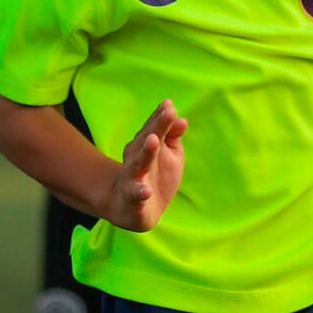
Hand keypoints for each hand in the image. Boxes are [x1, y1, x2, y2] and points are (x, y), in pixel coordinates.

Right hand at [107, 99, 187, 230]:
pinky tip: (146, 191)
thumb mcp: (169, 155)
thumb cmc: (154, 176)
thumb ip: (173, 136)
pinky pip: (135, 194)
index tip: (169, 104)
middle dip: (157, 125)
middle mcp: (137, 157)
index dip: (161, 116)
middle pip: (147, 139)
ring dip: (146, 151)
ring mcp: (133, 176)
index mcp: (146, 144)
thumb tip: (182, 119)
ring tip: (154, 140)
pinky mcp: (133, 197)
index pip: (154, 127)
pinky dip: (140, 192)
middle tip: (168, 112)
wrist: (131, 209)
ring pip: (139, 162)